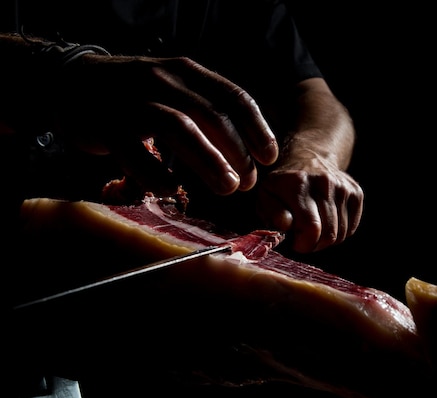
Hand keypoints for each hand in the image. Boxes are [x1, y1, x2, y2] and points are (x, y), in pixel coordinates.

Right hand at [56, 54, 277, 195]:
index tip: (268, 157)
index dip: (256, 129)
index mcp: (185, 71)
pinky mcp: (105, 126)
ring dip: (209, 161)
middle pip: (211, 116)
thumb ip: (203, 109)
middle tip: (248, 182)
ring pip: (179, 128)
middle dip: (237, 152)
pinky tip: (171, 189)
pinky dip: (156, 174)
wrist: (71, 83)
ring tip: (228, 187)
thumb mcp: (173, 87)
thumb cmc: (135, 95)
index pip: (232, 96)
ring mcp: (132, 102)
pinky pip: (134, 153)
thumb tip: (244, 151)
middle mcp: (161, 81)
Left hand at [255, 150, 363, 252]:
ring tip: (313, 231)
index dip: (303, 244)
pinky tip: (326, 223)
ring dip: (326, 241)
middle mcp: (325, 182)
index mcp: (299, 183)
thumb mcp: (266, 195)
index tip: (294, 241)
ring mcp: (343, 186)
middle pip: (328, 234)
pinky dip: (339, 233)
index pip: (311, 228)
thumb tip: (286, 225)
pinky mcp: (356, 192)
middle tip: (303, 239)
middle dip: (314, 245)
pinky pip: (351, 228)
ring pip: (341, 234)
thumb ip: (272, 213)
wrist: (309, 158)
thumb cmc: (283, 185)